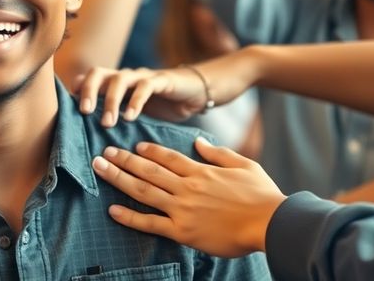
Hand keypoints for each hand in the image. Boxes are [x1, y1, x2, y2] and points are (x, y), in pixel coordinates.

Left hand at [74, 66, 214, 125]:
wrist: (195, 94)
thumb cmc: (161, 108)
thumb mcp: (134, 116)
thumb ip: (116, 121)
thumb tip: (89, 143)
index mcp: (114, 84)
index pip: (88, 79)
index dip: (76, 90)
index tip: (68, 109)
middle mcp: (125, 77)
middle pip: (98, 73)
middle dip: (89, 90)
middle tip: (85, 112)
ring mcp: (142, 76)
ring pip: (120, 78)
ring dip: (111, 100)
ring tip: (108, 122)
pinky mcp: (162, 80)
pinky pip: (146, 86)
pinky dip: (136, 101)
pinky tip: (131, 117)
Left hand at [92, 138, 285, 256]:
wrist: (272, 224)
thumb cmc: (262, 195)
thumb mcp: (244, 165)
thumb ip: (218, 153)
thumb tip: (198, 142)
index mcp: (201, 171)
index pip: (168, 157)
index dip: (149, 150)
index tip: (134, 145)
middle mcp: (187, 187)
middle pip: (148, 170)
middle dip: (123, 159)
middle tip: (103, 152)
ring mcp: (182, 209)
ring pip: (143, 191)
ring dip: (119, 178)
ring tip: (101, 168)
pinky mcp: (182, 231)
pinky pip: (150, 223)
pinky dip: (130, 217)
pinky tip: (112, 210)